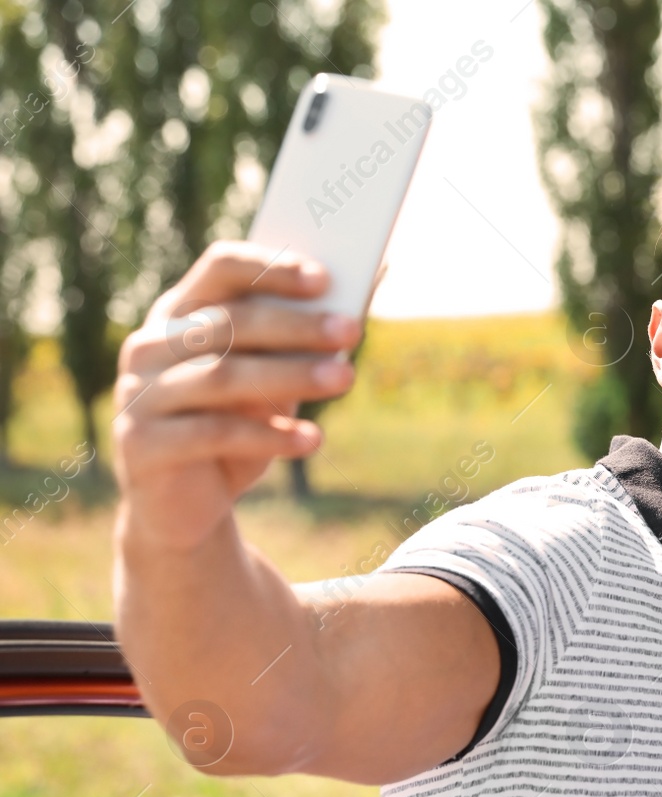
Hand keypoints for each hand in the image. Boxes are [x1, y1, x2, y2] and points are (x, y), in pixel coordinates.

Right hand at [112, 241, 361, 549]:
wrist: (185, 508)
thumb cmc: (237, 427)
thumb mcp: (272, 382)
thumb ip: (303, 340)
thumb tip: (368, 287)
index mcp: (178, 313)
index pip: (220, 269)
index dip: (271, 268)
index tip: (325, 279)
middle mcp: (149, 346)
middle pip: (227, 323)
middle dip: (296, 327)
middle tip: (352, 332)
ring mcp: (138, 394)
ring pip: (222, 376)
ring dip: (290, 375)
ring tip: (345, 379)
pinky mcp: (141, 444)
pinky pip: (213, 434)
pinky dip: (269, 436)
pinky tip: (313, 440)